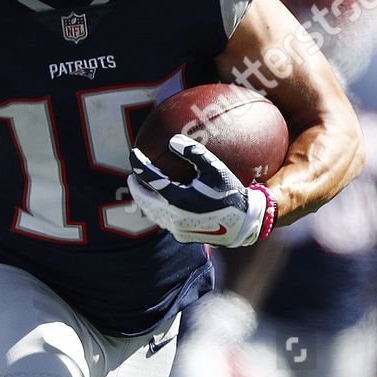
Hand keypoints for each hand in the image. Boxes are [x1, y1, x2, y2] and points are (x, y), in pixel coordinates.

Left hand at [128, 134, 275, 247]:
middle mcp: (173, 216)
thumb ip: (194, 153)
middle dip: (136, 187)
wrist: (243, 225)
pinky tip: (162, 203)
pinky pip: (164, 221)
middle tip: (133, 175)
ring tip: (143, 189)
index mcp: (178, 199)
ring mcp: (176, 228)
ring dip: (145, 200)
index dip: (139, 165)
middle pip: (144, 200)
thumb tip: (173, 140)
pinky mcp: (182, 236)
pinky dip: (158, 210)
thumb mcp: (216, 169)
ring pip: (152, 213)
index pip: (151, 179)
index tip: (133, 154)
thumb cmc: (231, 193)